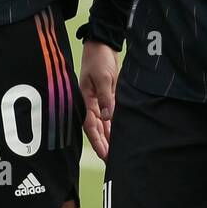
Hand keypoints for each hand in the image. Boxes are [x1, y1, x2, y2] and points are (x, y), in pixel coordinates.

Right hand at [80, 40, 118, 159]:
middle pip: (97, 129)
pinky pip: (111, 116)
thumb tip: (107, 117)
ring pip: (104, 125)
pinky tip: (120, 136)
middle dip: (103, 145)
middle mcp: (92, 104)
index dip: (97, 141)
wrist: (103, 44)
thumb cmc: (99, 59)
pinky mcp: (108, 97)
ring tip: (116, 154)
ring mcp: (100, 101)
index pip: (90, 126)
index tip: (104, 155)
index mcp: (86, 100)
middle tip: (111, 162)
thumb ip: (106, 98)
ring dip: (109, 138)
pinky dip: (114, 126)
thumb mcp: (103, 78)